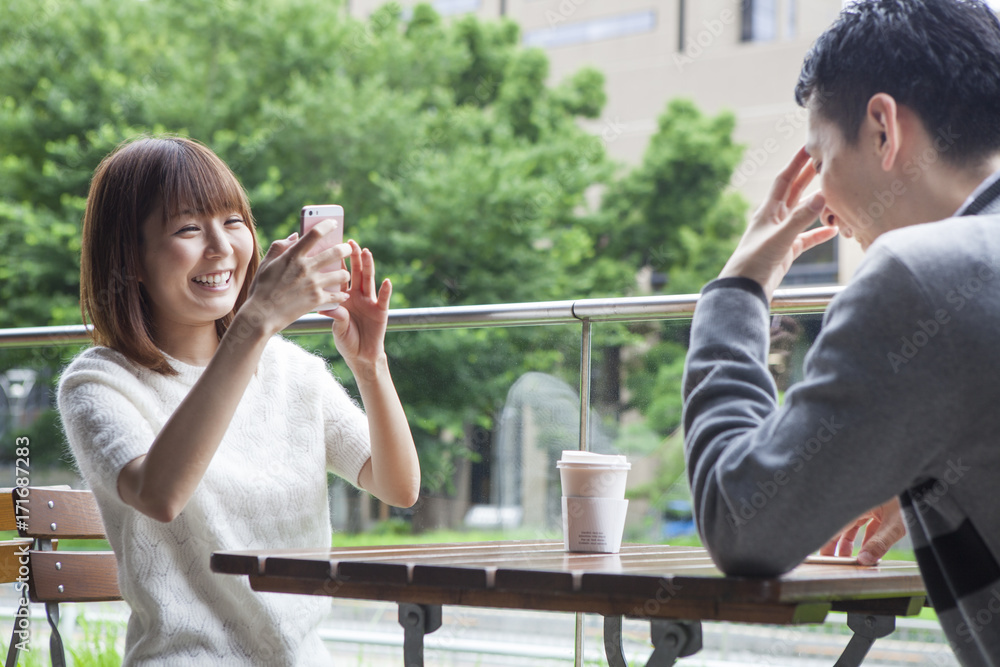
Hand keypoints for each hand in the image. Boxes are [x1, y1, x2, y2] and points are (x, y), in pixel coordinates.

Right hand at [239, 222, 350, 334]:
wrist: (261, 315)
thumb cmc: (262, 289)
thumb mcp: (266, 263)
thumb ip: (279, 246)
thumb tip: (295, 236)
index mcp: (293, 256)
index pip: (314, 233)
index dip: (327, 225)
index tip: (334, 224)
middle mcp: (306, 268)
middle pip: (335, 252)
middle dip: (345, 249)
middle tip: (347, 249)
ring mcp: (313, 284)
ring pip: (342, 274)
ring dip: (345, 274)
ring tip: (343, 275)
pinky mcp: (317, 300)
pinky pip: (337, 296)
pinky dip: (341, 295)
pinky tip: (341, 295)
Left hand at [327, 240, 391, 375]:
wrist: (361, 355)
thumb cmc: (347, 340)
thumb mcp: (337, 328)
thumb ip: (335, 316)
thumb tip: (325, 307)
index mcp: (345, 297)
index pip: (340, 276)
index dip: (338, 262)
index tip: (333, 247)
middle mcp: (358, 296)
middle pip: (356, 273)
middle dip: (354, 257)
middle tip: (350, 242)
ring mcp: (370, 301)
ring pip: (369, 280)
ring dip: (368, 266)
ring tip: (366, 252)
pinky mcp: (381, 311)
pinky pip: (383, 298)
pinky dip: (385, 290)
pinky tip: (386, 281)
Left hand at [719, 147, 837, 300]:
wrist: (744, 289)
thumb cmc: (755, 261)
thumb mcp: (780, 237)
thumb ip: (801, 218)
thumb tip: (822, 195)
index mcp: (767, 211)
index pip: (784, 180)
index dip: (795, 163)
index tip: (808, 147)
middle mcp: (774, 219)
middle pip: (794, 192)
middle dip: (808, 176)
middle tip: (824, 161)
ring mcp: (781, 235)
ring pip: (803, 214)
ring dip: (818, 203)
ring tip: (834, 191)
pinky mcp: (787, 251)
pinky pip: (807, 238)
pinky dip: (820, 233)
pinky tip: (834, 230)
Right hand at [819, 498, 905, 565]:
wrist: (923, 489)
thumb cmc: (909, 500)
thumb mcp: (895, 523)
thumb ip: (880, 543)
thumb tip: (864, 560)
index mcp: (855, 502)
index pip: (834, 524)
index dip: (824, 538)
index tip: (821, 554)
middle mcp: (858, 502)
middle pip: (839, 525)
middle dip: (833, 543)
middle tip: (829, 560)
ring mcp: (867, 505)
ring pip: (850, 526)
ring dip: (848, 543)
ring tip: (847, 559)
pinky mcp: (877, 508)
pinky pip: (864, 525)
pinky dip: (863, 539)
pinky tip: (866, 552)